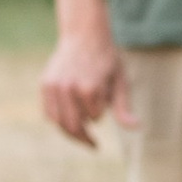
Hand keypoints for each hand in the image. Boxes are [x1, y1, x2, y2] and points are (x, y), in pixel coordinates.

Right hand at [40, 26, 130, 149]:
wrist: (84, 35)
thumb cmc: (106, 59)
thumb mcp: (120, 82)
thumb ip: (123, 107)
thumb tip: (137, 128)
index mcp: (89, 88)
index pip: (96, 117)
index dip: (102, 114)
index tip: (105, 101)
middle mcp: (68, 88)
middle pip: (74, 126)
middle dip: (84, 138)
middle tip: (93, 146)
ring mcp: (54, 86)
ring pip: (59, 122)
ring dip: (70, 132)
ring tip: (81, 137)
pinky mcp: (45, 84)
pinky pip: (49, 112)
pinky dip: (57, 120)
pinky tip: (67, 123)